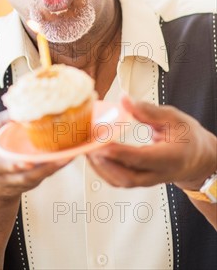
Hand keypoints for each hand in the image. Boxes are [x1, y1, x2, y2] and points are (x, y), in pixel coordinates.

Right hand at [0, 111, 72, 200]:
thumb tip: (19, 107)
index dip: (13, 165)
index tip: (28, 162)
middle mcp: (3, 178)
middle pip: (25, 176)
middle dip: (43, 169)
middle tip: (60, 158)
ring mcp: (20, 183)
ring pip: (39, 177)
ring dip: (55, 167)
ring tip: (71, 154)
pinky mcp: (33, 181)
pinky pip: (45, 174)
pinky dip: (57, 165)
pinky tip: (71, 154)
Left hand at [87, 97, 216, 189]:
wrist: (197, 159)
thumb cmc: (187, 137)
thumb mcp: (174, 117)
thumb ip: (148, 111)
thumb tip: (124, 100)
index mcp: (170, 157)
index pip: (142, 159)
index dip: (120, 153)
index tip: (101, 143)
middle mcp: (158, 173)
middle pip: (128, 176)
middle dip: (104, 162)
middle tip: (87, 145)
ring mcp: (148, 180)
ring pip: (120, 181)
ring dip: (99, 166)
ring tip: (85, 147)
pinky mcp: (139, 180)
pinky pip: (118, 180)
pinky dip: (102, 169)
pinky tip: (92, 154)